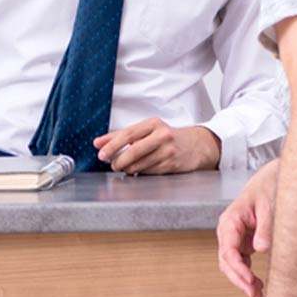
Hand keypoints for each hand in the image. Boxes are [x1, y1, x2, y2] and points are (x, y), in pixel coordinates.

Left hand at [92, 118, 220, 173]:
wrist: (197, 145)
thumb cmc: (167, 137)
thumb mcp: (147, 131)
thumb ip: (122, 136)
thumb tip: (98, 143)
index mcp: (153, 124)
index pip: (128, 134)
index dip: (112, 144)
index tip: (100, 152)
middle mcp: (162, 136)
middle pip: (133, 150)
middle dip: (118, 160)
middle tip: (111, 164)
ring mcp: (168, 151)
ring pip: (140, 164)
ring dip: (128, 168)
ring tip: (124, 168)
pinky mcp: (172, 165)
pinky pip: (149, 172)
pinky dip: (140, 173)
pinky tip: (137, 171)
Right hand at [216, 158, 278, 296]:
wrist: (271, 178)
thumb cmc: (269, 187)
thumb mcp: (270, 205)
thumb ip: (266, 227)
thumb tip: (262, 249)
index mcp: (230, 220)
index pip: (228, 250)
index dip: (237, 269)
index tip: (250, 280)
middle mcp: (229, 230)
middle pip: (226, 261)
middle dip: (239, 279)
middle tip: (255, 293)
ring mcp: (235, 237)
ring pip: (232, 264)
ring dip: (242, 280)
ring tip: (258, 293)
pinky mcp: (244, 241)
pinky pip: (241, 262)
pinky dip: (247, 274)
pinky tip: (258, 286)